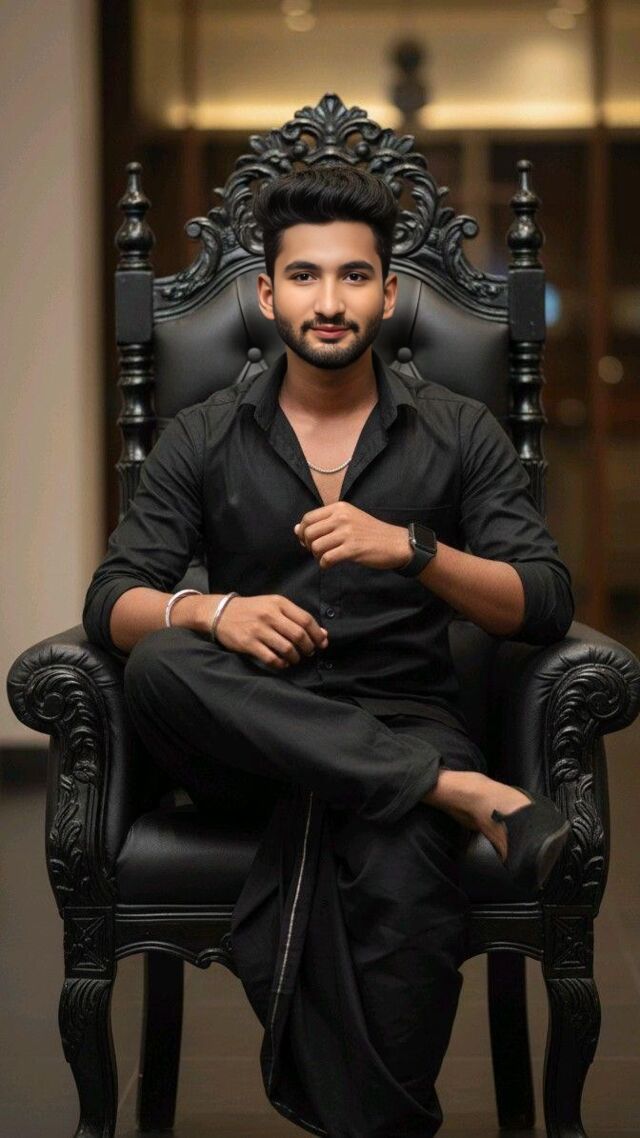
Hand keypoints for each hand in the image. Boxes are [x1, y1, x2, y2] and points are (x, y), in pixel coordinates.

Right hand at [211, 593, 328, 669]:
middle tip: (308, 652)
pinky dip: (281, 664)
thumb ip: (296, 618)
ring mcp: (258, 629)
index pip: (306, 619)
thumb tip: (323, 634)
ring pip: (287, 648)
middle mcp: (269, 615)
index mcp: (279, 603)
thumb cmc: (252, 610)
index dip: (317, 634)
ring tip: (295, 658)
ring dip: (295, 657)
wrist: (221, 612)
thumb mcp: (274, 606)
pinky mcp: (248, 643)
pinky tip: (282, 663)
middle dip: (308, 648)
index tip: (322, 643)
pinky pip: (271, 658)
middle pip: (299, 635)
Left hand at [294, 502, 411, 570]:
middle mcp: (342, 517)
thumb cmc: (370, 533)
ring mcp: (347, 533)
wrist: (396, 543)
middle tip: (317, 551)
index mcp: (339, 507)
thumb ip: (324, 522)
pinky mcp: (353, 549)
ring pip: (316, 546)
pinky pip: (327, 558)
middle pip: (309, 533)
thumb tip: (297, 529)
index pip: (308, 518)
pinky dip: (324, 564)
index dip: (303, 532)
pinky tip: (330, 564)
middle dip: (308, 545)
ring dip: (317, 556)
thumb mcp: (349, 519)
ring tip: (325, 557)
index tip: (307, 541)